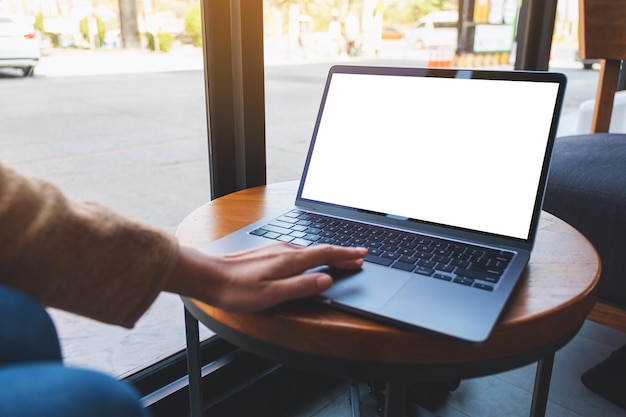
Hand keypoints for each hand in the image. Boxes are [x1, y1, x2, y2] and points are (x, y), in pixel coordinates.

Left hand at [166, 242, 366, 312]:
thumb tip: (326, 280)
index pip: (325, 254)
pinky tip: (306, 259)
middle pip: (319, 249)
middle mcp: (283, 250)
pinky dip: (310, 254)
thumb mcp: (271, 294)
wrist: (205, 275)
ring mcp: (273, 249)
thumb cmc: (235, 289)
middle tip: (358, 257)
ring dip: (326, 253)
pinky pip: (295, 250)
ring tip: (338, 258)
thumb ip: (300, 287)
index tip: (362, 255)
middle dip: (340, 253)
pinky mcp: (265, 252)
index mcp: (289, 260)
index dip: (346, 255)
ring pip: (307, 249)